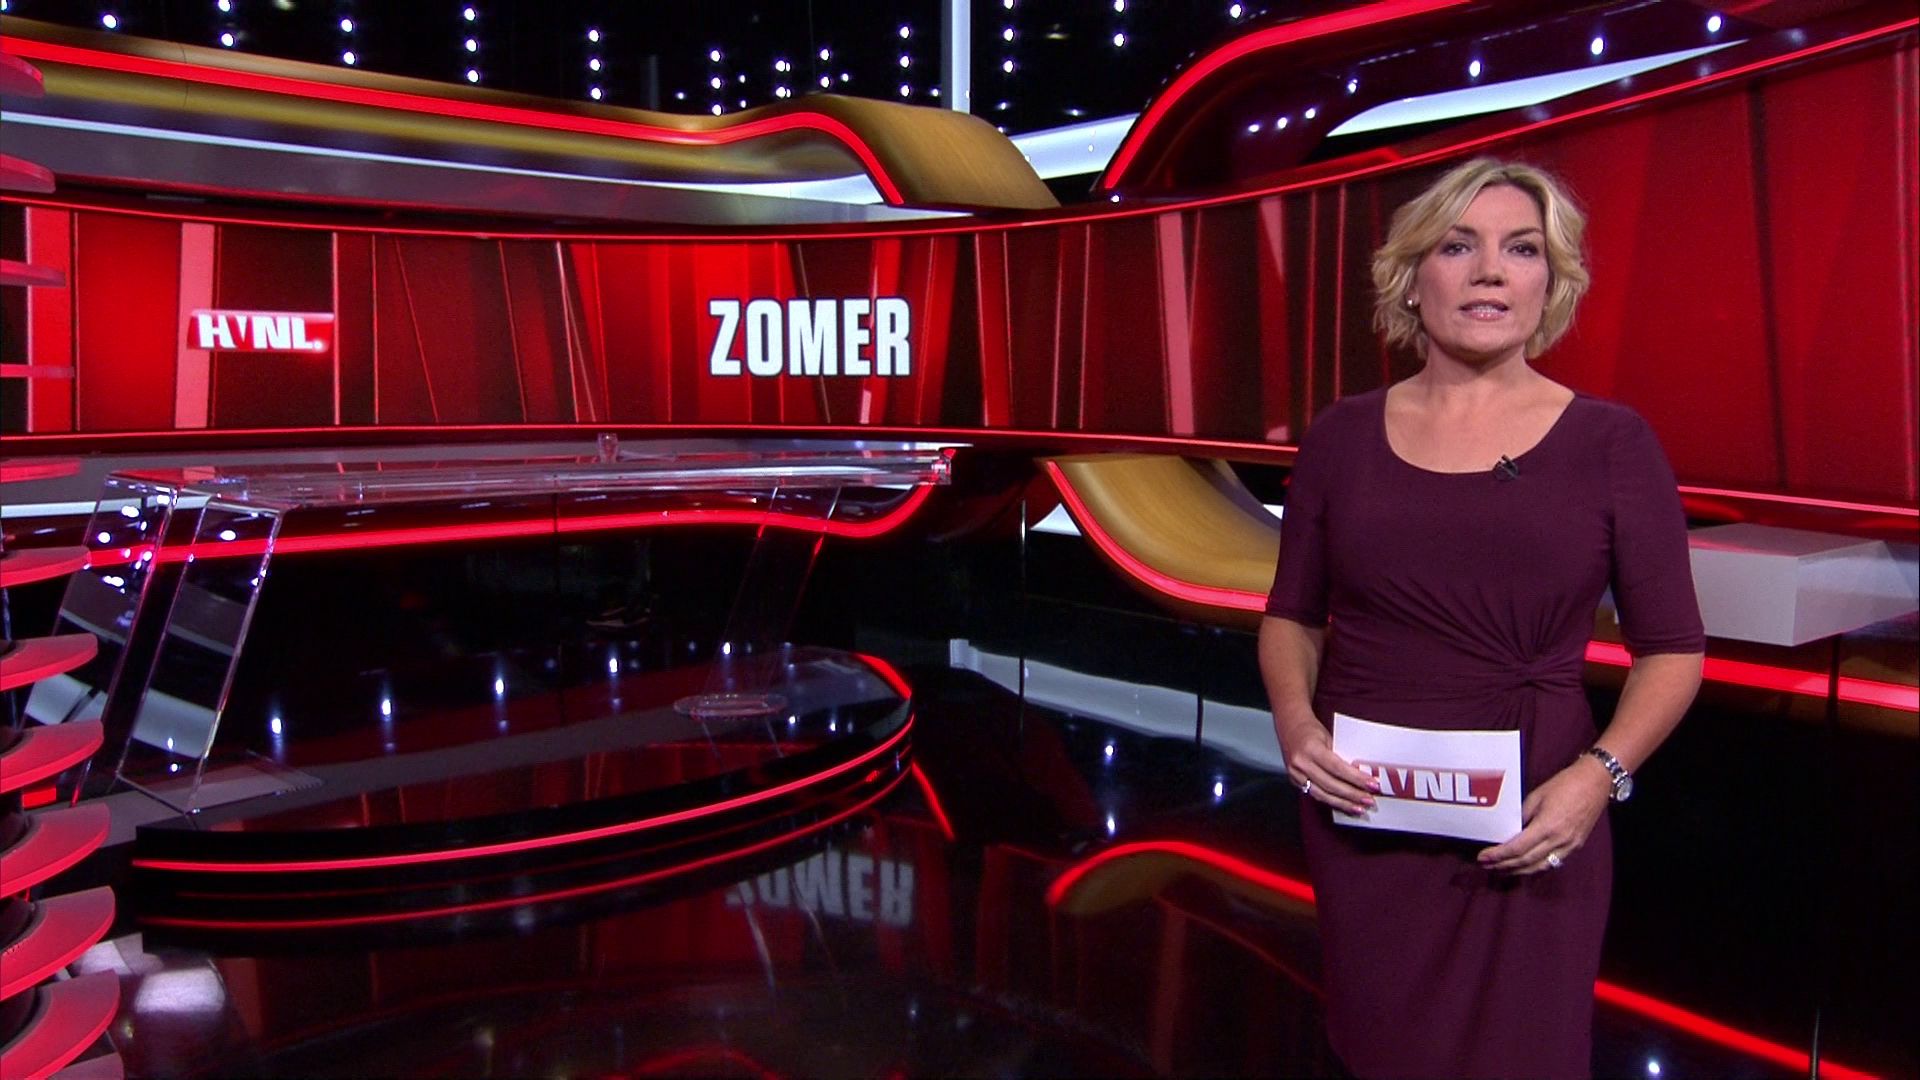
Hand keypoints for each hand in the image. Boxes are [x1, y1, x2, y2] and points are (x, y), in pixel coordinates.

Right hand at [1279, 718, 1377, 814]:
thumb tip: (1361, 774)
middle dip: (1352, 794)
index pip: (1337, 768)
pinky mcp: (1294, 782)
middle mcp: (1301, 763)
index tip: (1372, 784)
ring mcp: (1295, 774)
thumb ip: (1341, 756)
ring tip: (1359, 808)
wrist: (1288, 726)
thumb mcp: (1329, 738)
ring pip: (1322, 795)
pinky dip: (1331, 801)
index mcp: (1311, 749)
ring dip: (1343, 803)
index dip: (1356, 778)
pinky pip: (1315, 795)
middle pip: (1330, 784)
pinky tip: (1344, 805)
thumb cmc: (1310, 730)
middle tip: (1369, 800)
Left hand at [1477, 758, 1611, 874]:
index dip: (1498, 855)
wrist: (1595, 782)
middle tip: (1487, 866)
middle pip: (1526, 861)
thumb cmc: (1565, 784)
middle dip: (1504, 866)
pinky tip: (1525, 866)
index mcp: (1547, 826)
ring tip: (1501, 870)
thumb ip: (1523, 816)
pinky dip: (1536, 867)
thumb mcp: (1537, 796)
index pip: (1517, 848)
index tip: (1483, 857)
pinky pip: (1553, 862)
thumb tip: (1510, 830)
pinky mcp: (1576, 846)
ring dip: (1519, 871)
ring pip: (1540, 867)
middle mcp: (1559, 841)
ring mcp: (1569, 846)